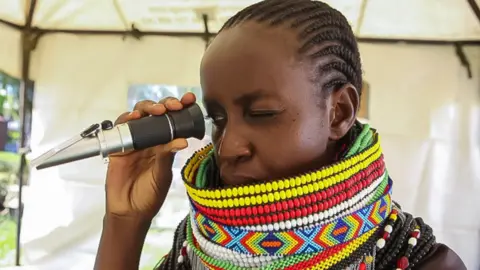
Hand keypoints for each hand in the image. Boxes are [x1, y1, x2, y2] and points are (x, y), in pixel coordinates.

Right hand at [105, 93, 195, 219]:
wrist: (130, 211)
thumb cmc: (149, 195)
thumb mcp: (162, 175)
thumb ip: (167, 156)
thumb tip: (182, 140)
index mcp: (164, 144)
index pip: (174, 121)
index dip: (181, 108)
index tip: (191, 100)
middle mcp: (150, 139)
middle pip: (156, 113)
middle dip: (166, 104)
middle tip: (175, 105)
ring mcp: (134, 141)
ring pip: (139, 115)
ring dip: (148, 108)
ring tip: (158, 110)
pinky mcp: (118, 146)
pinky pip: (121, 128)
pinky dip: (127, 120)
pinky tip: (134, 117)